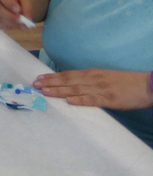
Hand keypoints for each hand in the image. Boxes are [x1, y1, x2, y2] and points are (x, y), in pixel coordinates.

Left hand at [33, 69, 152, 110]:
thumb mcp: (105, 79)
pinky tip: (69, 101)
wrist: (148, 86)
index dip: (52, 77)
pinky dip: (80, 100)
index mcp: (92, 74)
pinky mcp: (111, 99)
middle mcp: (94, 79)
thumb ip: (90, 82)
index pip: (68, 75)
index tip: (38, 79)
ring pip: (76, 89)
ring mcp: (102, 89)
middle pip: (68, 80)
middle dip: (50, 83)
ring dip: (59, 90)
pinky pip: (93, 100)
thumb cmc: (126, 84)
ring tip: (45, 91)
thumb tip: (73, 87)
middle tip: (34, 85)